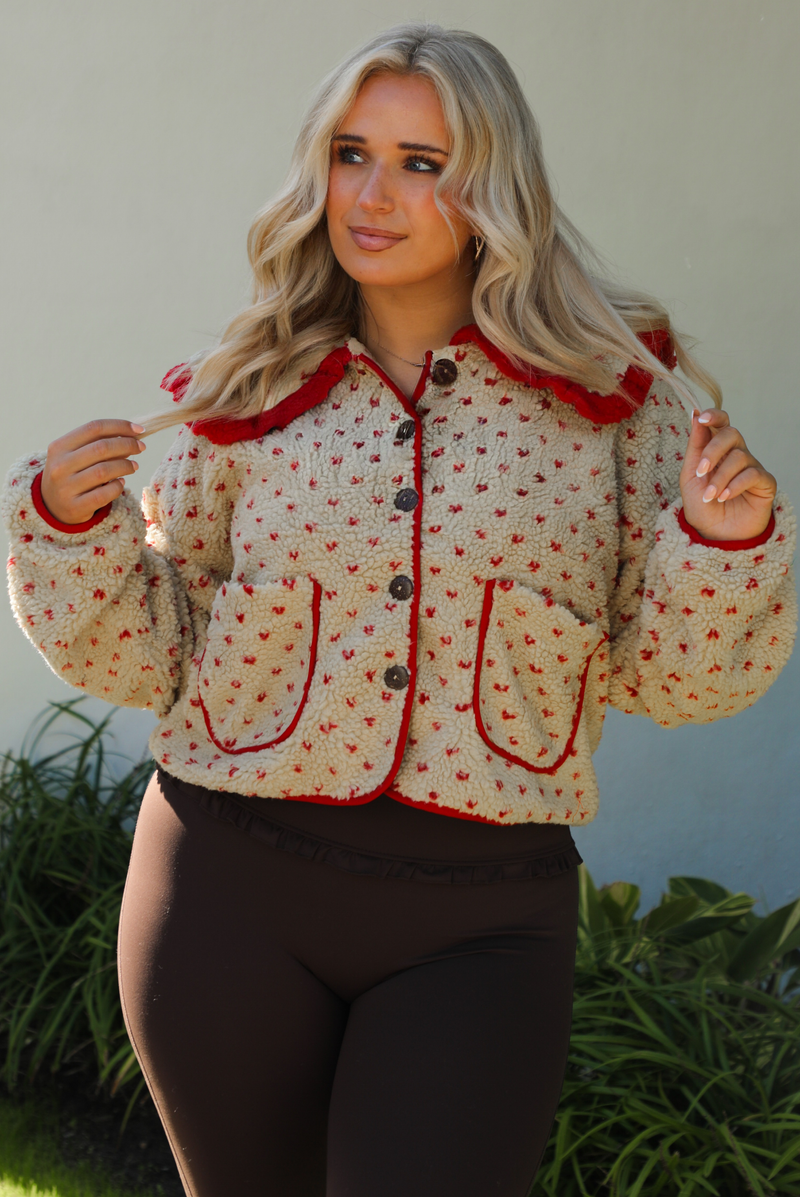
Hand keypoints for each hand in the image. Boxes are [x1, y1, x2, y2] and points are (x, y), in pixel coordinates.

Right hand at [40, 420, 146, 525]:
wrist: (52, 506)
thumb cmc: (71, 474)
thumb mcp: (76, 455)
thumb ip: (99, 444)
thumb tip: (132, 437)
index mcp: (59, 447)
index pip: (94, 428)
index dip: (120, 426)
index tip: (139, 430)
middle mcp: (60, 466)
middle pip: (101, 448)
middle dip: (127, 445)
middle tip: (141, 448)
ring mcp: (66, 488)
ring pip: (104, 471)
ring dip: (125, 465)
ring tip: (134, 466)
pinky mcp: (75, 507)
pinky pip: (104, 494)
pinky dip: (118, 486)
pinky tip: (121, 483)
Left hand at [679, 408, 775, 540]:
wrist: (715, 535)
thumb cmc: (702, 506)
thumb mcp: (690, 476)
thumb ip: (695, 446)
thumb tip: (695, 415)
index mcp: (717, 450)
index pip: (721, 423)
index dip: (714, 415)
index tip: (701, 418)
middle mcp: (736, 455)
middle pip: (732, 434)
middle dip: (713, 450)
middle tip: (701, 471)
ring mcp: (752, 467)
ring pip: (739, 457)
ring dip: (720, 477)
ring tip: (710, 496)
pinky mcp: (765, 483)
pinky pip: (753, 474)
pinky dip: (735, 485)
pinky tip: (723, 497)